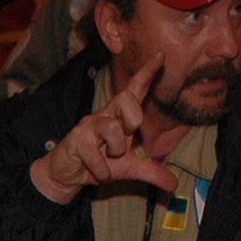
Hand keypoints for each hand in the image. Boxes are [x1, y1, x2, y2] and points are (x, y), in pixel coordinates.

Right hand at [29, 54, 178, 204]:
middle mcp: (104, 116)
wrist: (66, 176)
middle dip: (134, 119)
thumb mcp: (128, 169)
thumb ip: (151, 172)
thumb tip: (174, 185)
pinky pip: (97, 157)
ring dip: (115, 152)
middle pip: (126, 99)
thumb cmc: (97, 164)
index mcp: (118, 117)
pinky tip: (96, 172)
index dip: (147, 73)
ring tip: (108, 161)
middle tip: (128, 137)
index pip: (134, 90)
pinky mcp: (76, 140)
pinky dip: (102, 171)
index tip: (161, 56)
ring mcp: (88, 126)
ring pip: (112, 129)